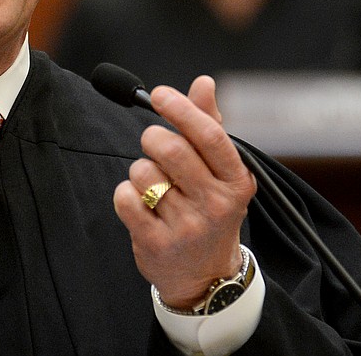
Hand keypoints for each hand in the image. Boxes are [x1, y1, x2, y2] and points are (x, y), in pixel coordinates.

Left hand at [113, 75, 256, 308]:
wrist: (205, 278)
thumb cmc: (208, 209)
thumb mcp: (219, 172)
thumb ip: (208, 124)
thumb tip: (203, 82)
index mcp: (236, 181)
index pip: (208, 134)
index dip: (180, 109)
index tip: (158, 94)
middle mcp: (216, 204)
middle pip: (169, 148)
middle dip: (152, 139)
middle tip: (154, 147)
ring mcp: (187, 227)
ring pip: (142, 172)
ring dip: (140, 173)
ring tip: (156, 189)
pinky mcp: (156, 244)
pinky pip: (125, 198)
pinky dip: (126, 195)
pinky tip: (143, 207)